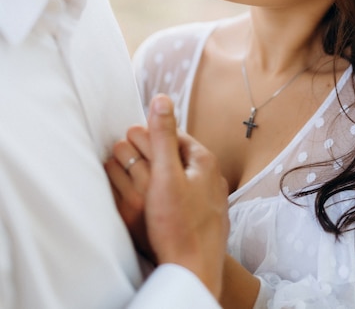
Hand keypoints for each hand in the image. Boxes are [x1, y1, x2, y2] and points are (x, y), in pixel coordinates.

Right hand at [106, 94, 229, 299]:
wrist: (195, 272)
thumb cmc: (178, 226)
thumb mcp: (165, 175)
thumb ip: (162, 136)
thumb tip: (161, 97)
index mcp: (204, 159)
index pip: (172, 134)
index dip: (148, 138)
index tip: (128, 145)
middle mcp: (211, 175)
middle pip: (175, 154)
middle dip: (151, 155)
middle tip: (128, 163)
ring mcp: (209, 196)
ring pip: (178, 175)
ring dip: (157, 175)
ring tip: (139, 184)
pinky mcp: (204, 215)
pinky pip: (182, 195)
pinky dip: (166, 194)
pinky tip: (155, 205)